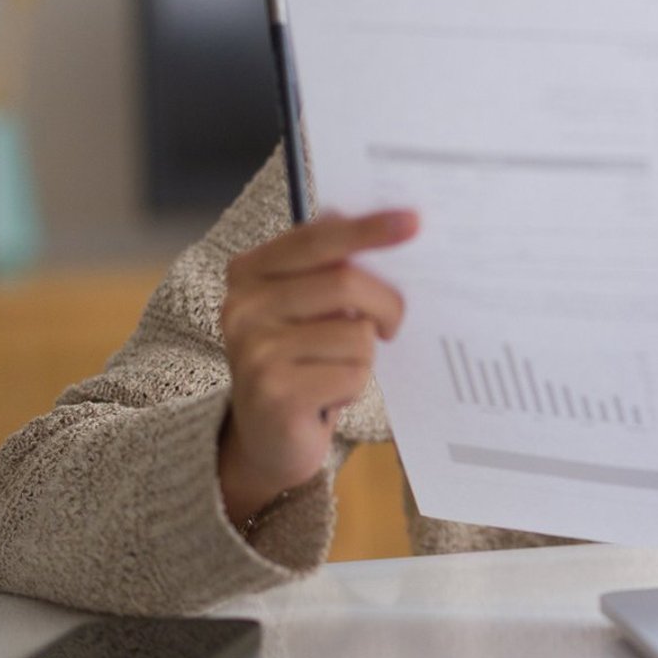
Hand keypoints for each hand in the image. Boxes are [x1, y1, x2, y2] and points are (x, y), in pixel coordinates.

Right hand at [216, 209, 417, 526]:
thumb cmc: (301, 359)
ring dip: (364, 356)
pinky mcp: (275, 393)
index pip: (317, 238)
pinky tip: (328, 396)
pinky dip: (354, 386)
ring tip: (337, 369)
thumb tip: (390, 225)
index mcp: (250, 272)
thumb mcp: (308, 307)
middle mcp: (243, 307)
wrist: (267, 436)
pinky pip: (352, 373)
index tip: (414, 221)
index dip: (369, 229)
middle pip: (346, 283)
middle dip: (386, 304)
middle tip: (392, 324)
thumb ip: (333, 267)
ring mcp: (255, 351)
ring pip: (356, 333)